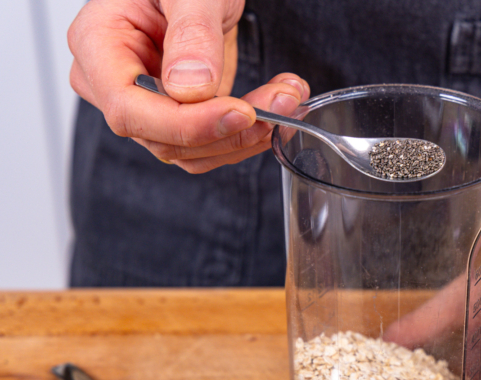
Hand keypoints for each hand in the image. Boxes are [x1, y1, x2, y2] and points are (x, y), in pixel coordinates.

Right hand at [68, 0, 309, 172]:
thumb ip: (191, 33)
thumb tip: (190, 88)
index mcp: (98, 44)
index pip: (130, 109)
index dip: (187, 123)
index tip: (241, 113)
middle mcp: (112, 83)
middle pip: (164, 138)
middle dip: (231, 128)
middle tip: (283, 101)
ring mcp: (144, 104)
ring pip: (192, 151)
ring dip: (247, 135)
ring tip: (287, 98)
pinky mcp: (177, 114)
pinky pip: (209, 142)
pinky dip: (247, 132)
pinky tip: (276, 106)